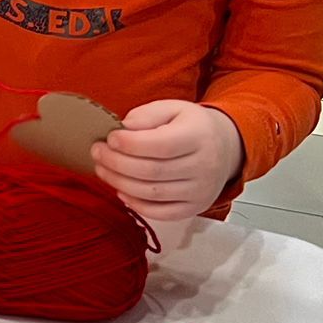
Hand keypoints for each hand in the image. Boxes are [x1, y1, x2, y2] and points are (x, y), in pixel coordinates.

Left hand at [92, 100, 243, 220]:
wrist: (226, 148)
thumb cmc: (192, 127)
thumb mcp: (173, 108)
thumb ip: (147, 115)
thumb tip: (123, 128)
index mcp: (199, 137)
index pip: (160, 145)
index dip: (130, 143)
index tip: (110, 137)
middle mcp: (204, 166)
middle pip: (152, 171)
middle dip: (116, 163)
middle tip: (96, 152)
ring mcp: (201, 191)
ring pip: (152, 193)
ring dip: (120, 182)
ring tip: (102, 169)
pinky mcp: (195, 207)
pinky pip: (161, 213)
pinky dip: (136, 204)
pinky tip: (121, 190)